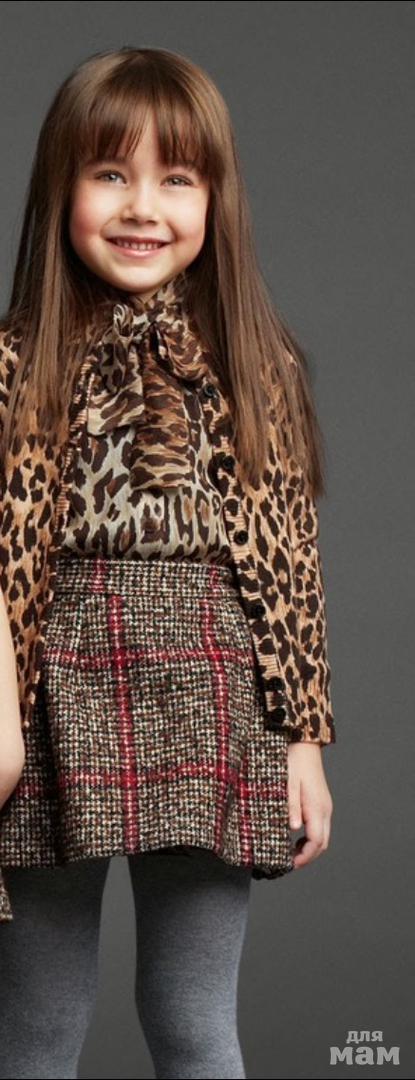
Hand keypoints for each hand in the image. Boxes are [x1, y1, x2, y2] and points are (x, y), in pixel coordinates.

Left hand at [287, 742, 332, 868]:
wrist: (305, 745)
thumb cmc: (294, 762)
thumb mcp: (288, 784)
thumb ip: (291, 806)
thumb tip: (293, 829)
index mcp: (317, 808)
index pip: (316, 842)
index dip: (305, 857)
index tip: (290, 864)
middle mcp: (325, 810)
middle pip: (322, 843)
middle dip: (308, 856)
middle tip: (290, 862)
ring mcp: (325, 806)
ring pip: (323, 836)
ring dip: (310, 848)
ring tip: (291, 852)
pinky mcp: (321, 802)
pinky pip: (320, 826)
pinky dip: (311, 837)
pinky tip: (297, 837)